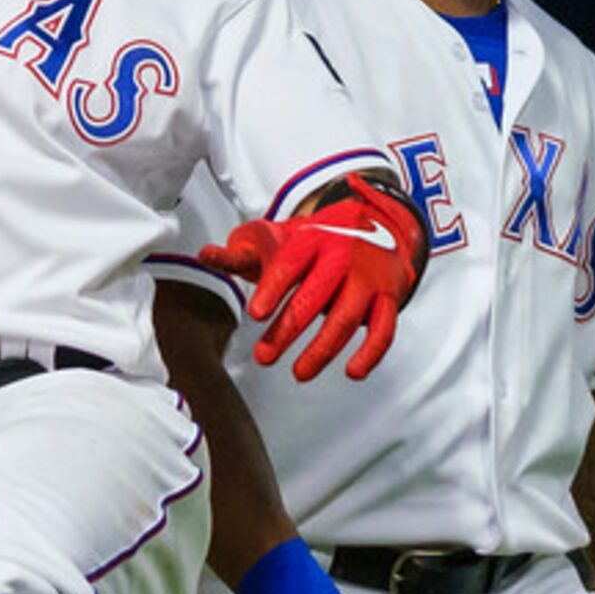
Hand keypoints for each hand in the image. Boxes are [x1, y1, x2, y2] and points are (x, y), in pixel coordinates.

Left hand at [197, 178, 425, 379]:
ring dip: (323, 349)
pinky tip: (353, 372)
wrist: (376, 221)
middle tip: (264, 357)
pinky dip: (371, 352)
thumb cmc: (317, 239)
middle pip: (315, 295)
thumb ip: (242, 253)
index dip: (273, 288)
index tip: (255, 313)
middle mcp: (342, 255)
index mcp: (311, 238)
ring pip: (348, 316)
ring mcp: (367, 277)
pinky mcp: (389, 295)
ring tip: (299, 372)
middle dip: (288, 329)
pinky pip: (385, 327)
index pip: (290, 263)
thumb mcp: (279, 237)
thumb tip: (205, 255)